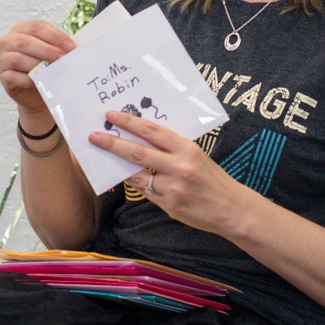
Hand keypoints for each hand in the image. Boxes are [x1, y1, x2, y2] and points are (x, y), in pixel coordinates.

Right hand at [0, 20, 75, 120]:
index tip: (71, 47)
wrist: (37, 92)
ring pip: (17, 58)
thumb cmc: (45, 67)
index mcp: (21, 29)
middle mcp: (8, 41)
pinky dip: (27, 79)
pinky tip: (39, 81)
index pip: (36, 27)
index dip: (55, 36)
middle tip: (63, 58)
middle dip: (47, 50)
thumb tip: (73, 48)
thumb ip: (58, 47)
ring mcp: (3, 59)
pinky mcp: (3, 77)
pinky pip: (13, 77)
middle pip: (25, 42)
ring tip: (53, 70)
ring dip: (37, 65)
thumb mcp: (52, 52)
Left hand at [89, 109, 246, 234]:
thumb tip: (143, 137)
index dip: (130, 123)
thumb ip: (173, 148)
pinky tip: (122, 176)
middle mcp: (179, 167)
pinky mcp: (168, 205)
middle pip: (138, 153)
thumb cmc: (213, 179)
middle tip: (94, 136)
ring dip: (117, 166)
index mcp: (187, 150)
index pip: (153, 131)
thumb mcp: (197, 156)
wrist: (230, 209)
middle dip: (113, 143)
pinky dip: (133, 183)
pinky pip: (144, 192)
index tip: (112, 115)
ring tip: (102, 157)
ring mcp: (172, 188)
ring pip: (136, 174)